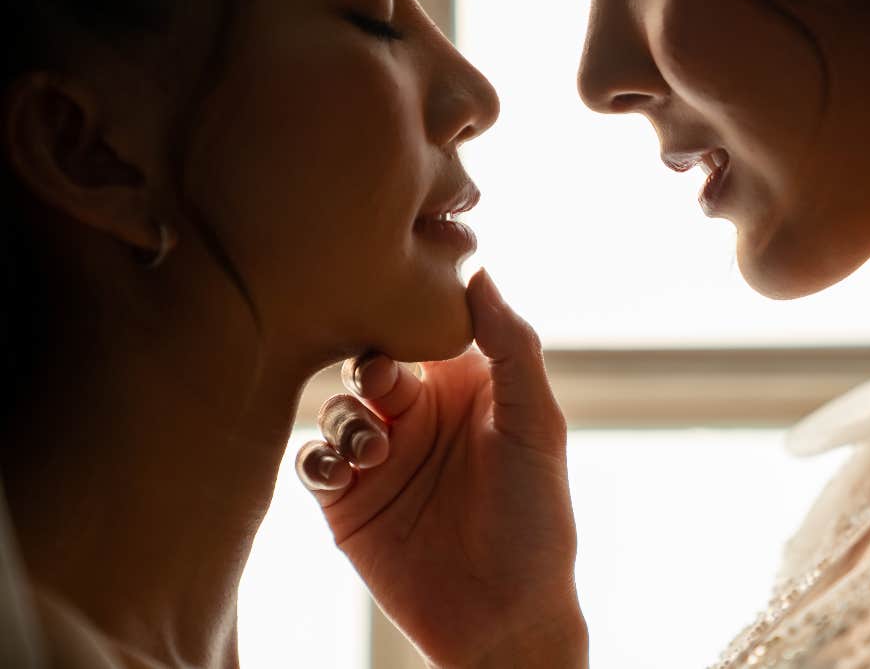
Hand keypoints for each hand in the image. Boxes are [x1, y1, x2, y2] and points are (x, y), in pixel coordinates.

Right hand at [295, 271, 585, 668]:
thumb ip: (512, 347)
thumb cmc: (535, 520)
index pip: (425, 327)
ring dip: (347, 418)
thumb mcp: (535, 425)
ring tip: (377, 452)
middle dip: (370, 364)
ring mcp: (382, 456)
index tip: (401, 311)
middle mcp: (421, 413)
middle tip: (385, 383)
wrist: (503, 617)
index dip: (408, 315)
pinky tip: (343, 474)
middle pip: (369, 358)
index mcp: (467, 386)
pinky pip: (311, 459)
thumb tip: (480, 273)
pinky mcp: (347, 501)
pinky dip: (317, 457)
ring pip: (335, 405)